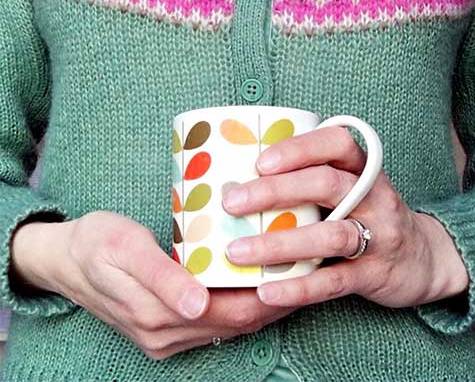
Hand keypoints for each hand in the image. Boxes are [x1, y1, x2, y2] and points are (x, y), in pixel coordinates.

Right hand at [11, 211, 294, 358]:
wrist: (64, 258)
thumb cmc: (97, 243)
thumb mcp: (125, 249)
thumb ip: (161, 278)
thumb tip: (197, 306)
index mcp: (159, 316)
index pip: (234, 314)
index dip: (272, 296)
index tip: (300, 268)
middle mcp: (167, 335)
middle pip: (238, 323)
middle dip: (275, 299)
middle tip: (304, 264)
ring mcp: (165, 336)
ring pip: (229, 325)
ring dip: (261, 302)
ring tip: (288, 270)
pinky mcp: (164, 327)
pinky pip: (214, 321)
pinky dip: (239, 303)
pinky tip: (252, 281)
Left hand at [222, 126, 469, 308]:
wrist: (422, 258)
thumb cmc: (367, 214)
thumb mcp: (350, 187)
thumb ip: (312, 179)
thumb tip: (243, 179)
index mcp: (363, 169)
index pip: (336, 142)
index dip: (299, 148)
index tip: (259, 161)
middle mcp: (374, 195)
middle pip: (325, 184)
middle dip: (274, 192)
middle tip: (232, 203)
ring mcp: (380, 234)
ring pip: (329, 235)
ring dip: (279, 243)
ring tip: (237, 251)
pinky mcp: (376, 273)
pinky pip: (334, 281)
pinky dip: (299, 286)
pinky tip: (267, 290)